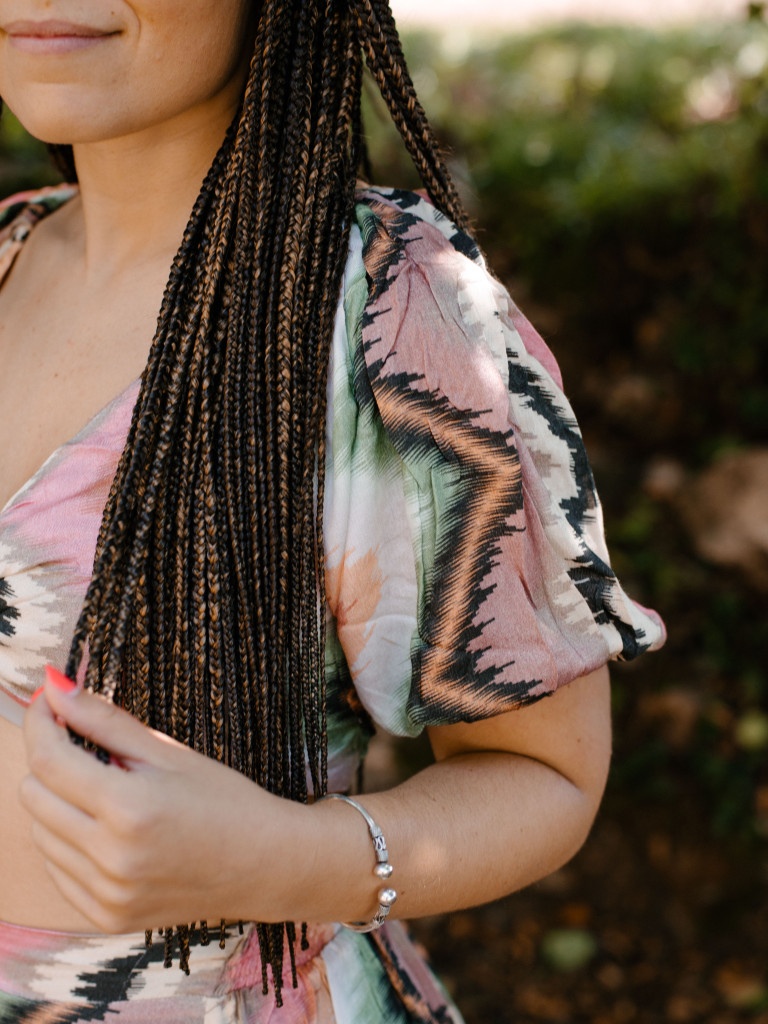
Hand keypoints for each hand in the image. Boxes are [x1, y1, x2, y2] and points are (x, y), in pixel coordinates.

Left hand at [20, 670, 291, 932]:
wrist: (267, 864)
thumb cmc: (226, 800)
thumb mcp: (170, 753)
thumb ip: (105, 721)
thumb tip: (55, 687)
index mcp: (129, 808)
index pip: (49, 759)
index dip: (40, 722)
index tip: (46, 701)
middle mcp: (111, 857)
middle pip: (33, 796)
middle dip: (50, 761)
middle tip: (83, 744)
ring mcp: (106, 893)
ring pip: (40, 834)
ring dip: (58, 802)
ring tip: (106, 791)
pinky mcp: (106, 917)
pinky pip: (57, 870)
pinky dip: (69, 841)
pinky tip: (106, 829)